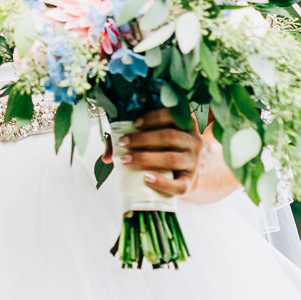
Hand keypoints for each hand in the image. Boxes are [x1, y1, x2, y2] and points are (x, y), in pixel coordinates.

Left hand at [104, 108, 238, 200]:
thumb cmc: (168, 150)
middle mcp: (193, 141)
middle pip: (169, 137)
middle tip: (123, 142)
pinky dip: (162, 182)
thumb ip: (132, 140)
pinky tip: (146, 178)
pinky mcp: (189, 182)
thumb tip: (106, 155)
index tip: (134, 124)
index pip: (172, 115)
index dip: (153, 117)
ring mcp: (193, 162)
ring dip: (147, 158)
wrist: (191, 172)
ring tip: (126, 160)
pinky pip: (178, 184)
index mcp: (186, 124)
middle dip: (143, 139)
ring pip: (172, 158)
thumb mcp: (158, 139)